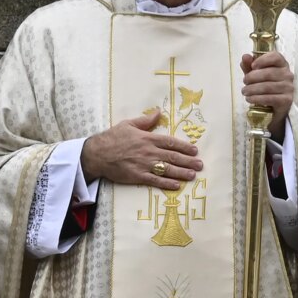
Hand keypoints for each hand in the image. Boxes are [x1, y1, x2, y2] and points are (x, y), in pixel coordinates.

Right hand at [81, 111, 202, 190]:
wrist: (97, 153)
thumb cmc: (113, 137)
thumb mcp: (129, 124)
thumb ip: (146, 120)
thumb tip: (159, 112)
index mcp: (148, 138)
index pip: (170, 142)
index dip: (184, 146)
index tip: (195, 150)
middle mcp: (149, 152)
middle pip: (172, 156)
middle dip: (188, 161)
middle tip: (200, 164)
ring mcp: (144, 165)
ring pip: (167, 169)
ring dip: (181, 172)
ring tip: (193, 175)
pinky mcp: (138, 176)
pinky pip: (155, 181)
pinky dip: (167, 183)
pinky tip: (177, 185)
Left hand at [240, 52, 293, 140]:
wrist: (274, 109)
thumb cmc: (265, 87)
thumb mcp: (256, 75)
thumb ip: (250, 66)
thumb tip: (245, 57)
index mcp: (282, 64)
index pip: (276, 56)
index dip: (263, 60)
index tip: (253, 66)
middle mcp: (288, 75)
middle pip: (268, 73)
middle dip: (252, 77)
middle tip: (244, 82)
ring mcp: (289, 88)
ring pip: (267, 86)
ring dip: (252, 89)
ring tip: (244, 92)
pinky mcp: (286, 100)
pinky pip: (269, 98)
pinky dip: (257, 98)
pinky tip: (249, 99)